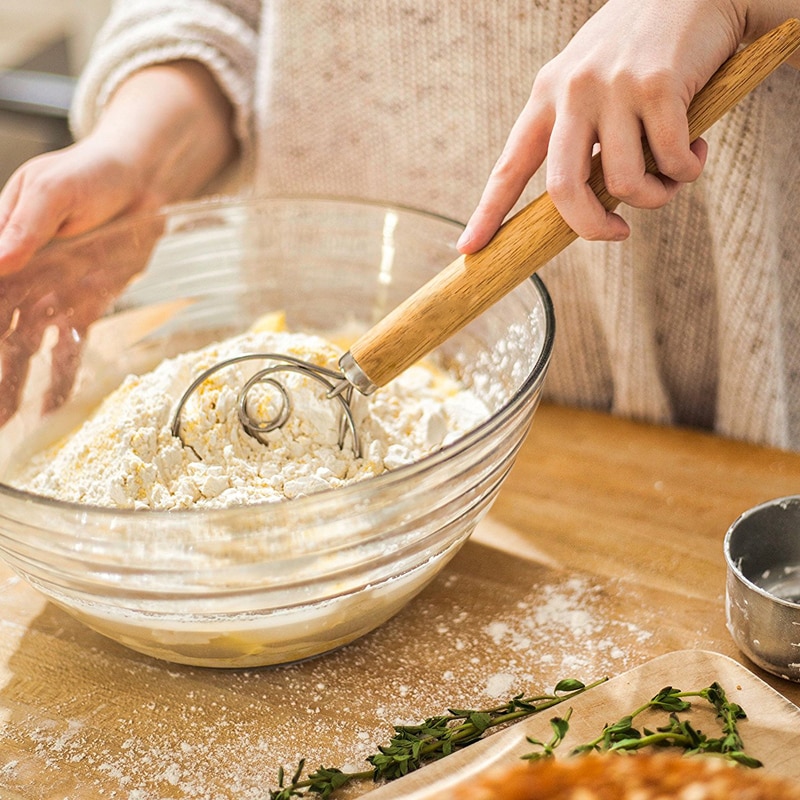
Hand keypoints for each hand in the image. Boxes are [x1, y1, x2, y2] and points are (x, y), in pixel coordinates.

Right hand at [0, 59, 237, 423]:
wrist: (141, 184)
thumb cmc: (90, 175)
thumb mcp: (54, 191)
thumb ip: (25, 226)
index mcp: (0, 245)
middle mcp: (19, 277)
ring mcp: (50, 295)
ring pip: (23, 347)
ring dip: (12, 384)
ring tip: (3, 420)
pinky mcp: (83, 306)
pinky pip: (68, 347)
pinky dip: (59, 376)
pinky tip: (50, 406)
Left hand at [458, 0, 751, 251]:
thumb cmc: (642, 49)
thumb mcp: (592, 85)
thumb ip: (580, 136)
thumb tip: (585, 203)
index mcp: (546, 95)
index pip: (509, 166)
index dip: (488, 213)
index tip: (468, 250)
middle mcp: (571, 91)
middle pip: (564, 189)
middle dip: (590, 227)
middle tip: (616, 234)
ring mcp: (612, 86)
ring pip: (624, 182)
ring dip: (656, 196)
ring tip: (673, 177)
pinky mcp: (657, 84)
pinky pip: (670, 160)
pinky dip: (687, 170)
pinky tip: (696, 152)